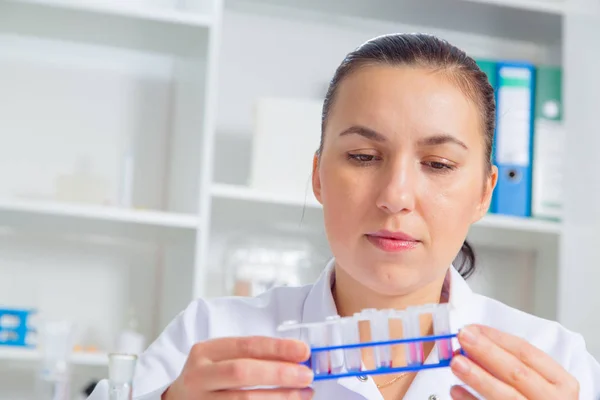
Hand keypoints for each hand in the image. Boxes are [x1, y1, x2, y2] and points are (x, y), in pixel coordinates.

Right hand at [162, 336, 313, 399]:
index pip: (245, 345)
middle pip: (242, 372)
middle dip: (279, 373)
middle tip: (306, 375)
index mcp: (205, 351)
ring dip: (279, 397)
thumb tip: (297, 357)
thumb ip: (253, 356)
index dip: (277, 348)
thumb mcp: (222, 359)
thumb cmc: (210, 377)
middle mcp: (199, 376)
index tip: (303, 351)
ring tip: (303, 394)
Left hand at [449, 324, 578, 398]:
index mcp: (561, 382)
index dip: (497, 338)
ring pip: (505, 395)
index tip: (473, 328)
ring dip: (478, 377)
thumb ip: (512, 361)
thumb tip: (475, 342)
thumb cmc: (538, 397)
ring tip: (456, 362)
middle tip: (463, 337)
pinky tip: (456, 389)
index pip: (527, 352)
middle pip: (516, 372)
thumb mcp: (539, 380)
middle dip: (487, 352)